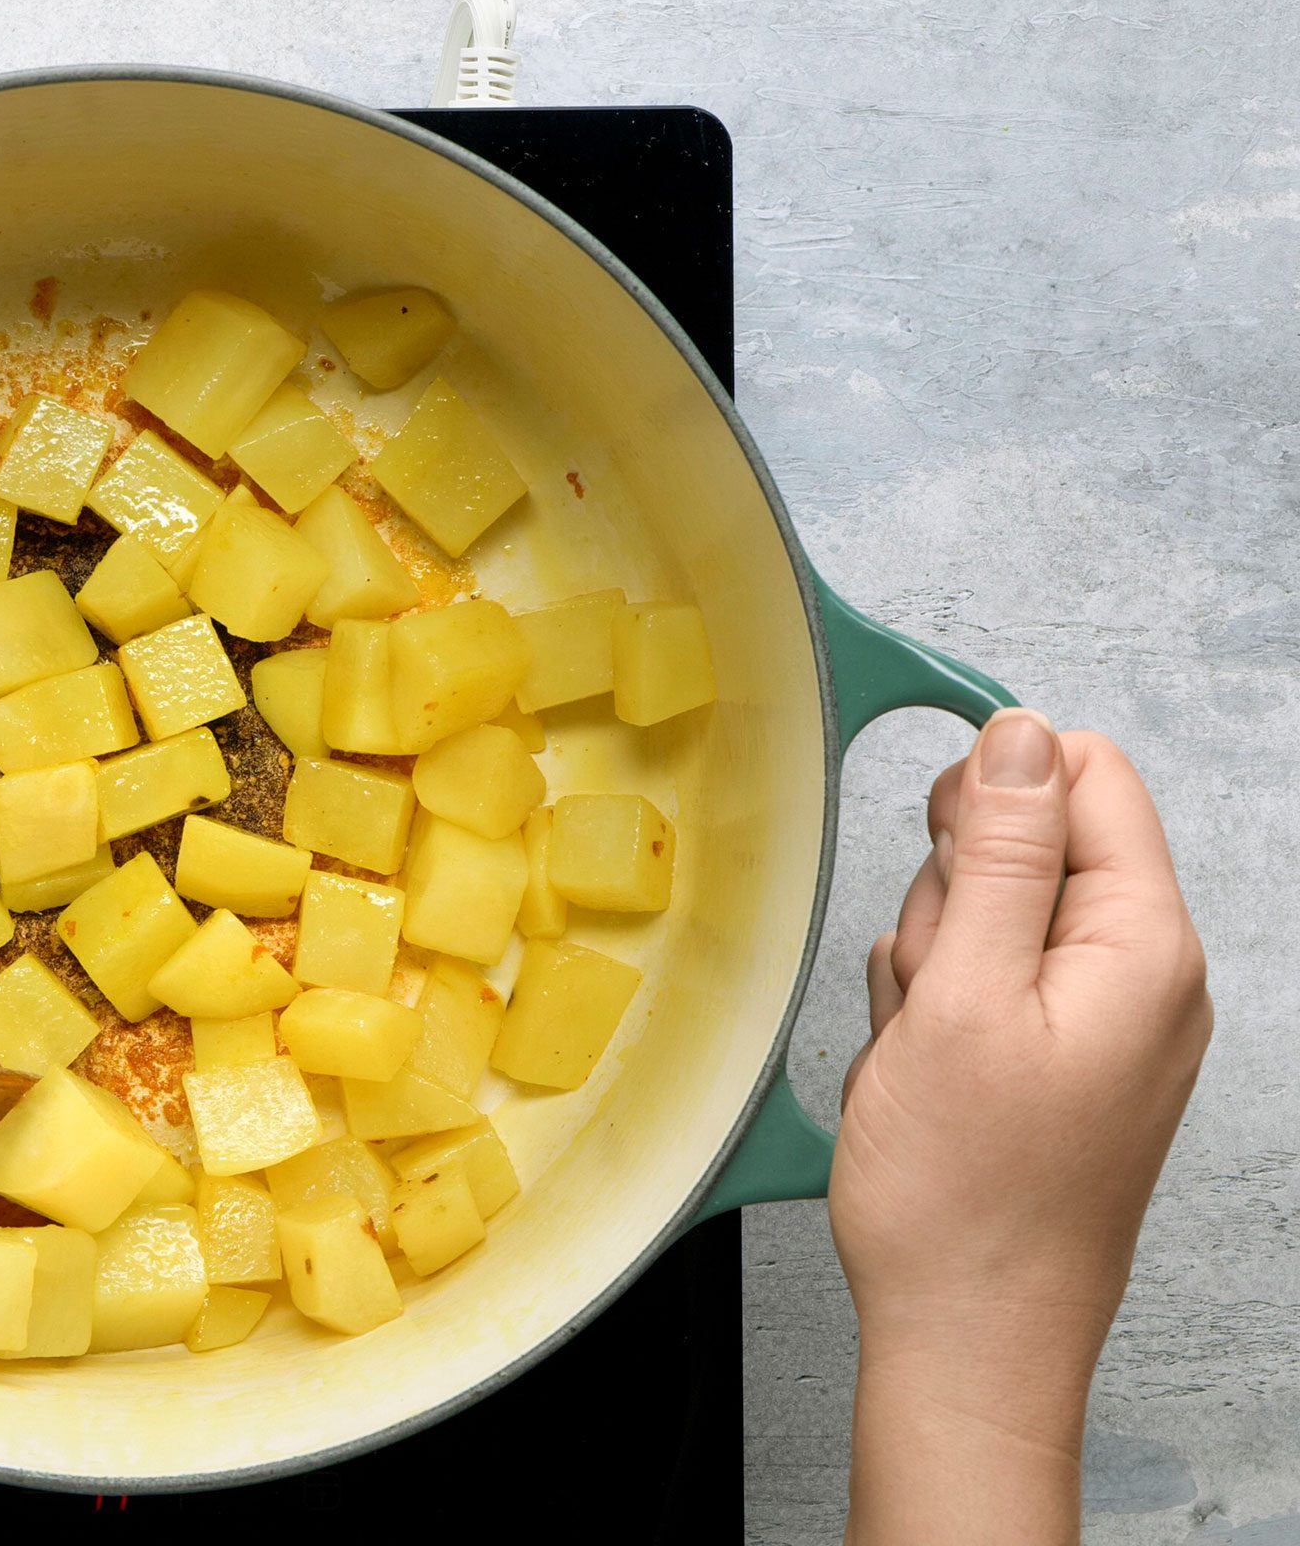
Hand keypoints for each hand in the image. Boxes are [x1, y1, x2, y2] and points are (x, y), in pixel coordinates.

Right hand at [831, 712, 1209, 1544]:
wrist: (968, 1337)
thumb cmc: (963, 1195)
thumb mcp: (963, 995)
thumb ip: (1000, 853)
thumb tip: (1022, 735)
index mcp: (1146, 947)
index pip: (1088, 777)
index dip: (995, 792)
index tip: (939, 855)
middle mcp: (1145, 976)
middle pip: (1032, 845)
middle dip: (953, 894)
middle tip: (934, 989)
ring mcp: (1104, 1022)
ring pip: (992, 914)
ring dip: (934, 962)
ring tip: (926, 1049)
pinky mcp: (1061, 1059)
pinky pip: (986, 982)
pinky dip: (938, 1012)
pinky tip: (927, 1073)